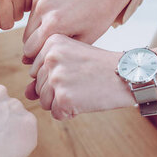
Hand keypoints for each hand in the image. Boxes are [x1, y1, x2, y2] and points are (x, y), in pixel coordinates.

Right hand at [22, 0, 133, 62]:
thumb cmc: (97, 17)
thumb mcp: (81, 41)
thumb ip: (53, 52)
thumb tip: (24, 60)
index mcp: (54, 23)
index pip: (30, 50)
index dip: (40, 57)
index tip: (53, 56)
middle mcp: (43, 9)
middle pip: (26, 40)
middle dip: (37, 46)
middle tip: (56, 45)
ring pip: (27, 28)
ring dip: (37, 34)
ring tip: (58, 32)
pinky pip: (31, 15)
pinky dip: (39, 21)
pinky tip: (56, 20)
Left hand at [25, 34, 156, 119]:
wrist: (130, 74)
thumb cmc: (101, 67)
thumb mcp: (72, 60)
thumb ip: (46, 74)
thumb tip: (26, 93)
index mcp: (51, 43)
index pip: (37, 72)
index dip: (57, 78)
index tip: (77, 72)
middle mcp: (50, 57)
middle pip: (39, 88)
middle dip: (59, 92)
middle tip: (83, 83)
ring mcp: (56, 78)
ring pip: (45, 102)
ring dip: (63, 103)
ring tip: (84, 90)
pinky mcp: (63, 97)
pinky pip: (56, 114)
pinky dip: (70, 113)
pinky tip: (86, 100)